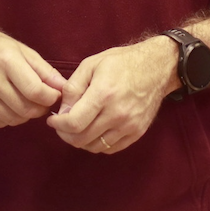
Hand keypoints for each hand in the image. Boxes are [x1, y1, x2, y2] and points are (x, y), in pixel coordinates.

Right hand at [0, 26, 67, 127]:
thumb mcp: (23, 50)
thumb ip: (44, 71)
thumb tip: (63, 88)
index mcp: (6, 60)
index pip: (35, 91)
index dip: (50, 98)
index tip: (54, 95)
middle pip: (25, 108)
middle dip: (40, 109)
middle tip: (43, 102)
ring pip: (13, 119)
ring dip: (26, 115)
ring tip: (26, 101)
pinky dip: (9, 117)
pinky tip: (9, 104)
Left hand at [47, 36, 176, 153]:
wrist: (156, 67)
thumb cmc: (122, 62)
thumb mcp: (91, 64)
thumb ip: (73, 87)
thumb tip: (62, 110)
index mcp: (104, 94)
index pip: (74, 123)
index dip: (58, 125)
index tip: (52, 120)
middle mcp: (117, 114)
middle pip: (82, 139)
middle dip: (65, 134)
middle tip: (61, 125)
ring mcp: (129, 125)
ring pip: (95, 147)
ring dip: (80, 140)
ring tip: (77, 127)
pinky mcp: (137, 132)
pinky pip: (110, 148)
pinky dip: (97, 143)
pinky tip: (93, 131)